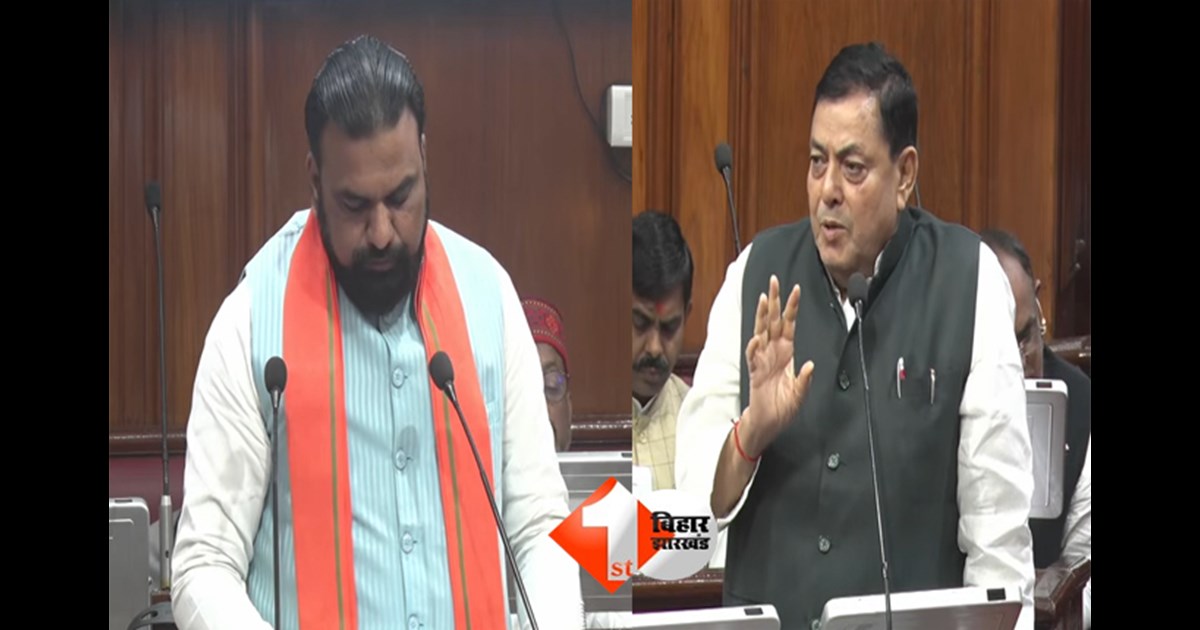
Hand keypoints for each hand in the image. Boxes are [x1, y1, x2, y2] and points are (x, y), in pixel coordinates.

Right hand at [742, 275, 814, 456]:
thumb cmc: (782, 407)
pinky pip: (753, 356)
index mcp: (786, 353)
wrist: (768, 423)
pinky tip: (757, 338)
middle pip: (773, 321)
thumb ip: (805, 379)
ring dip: (763, 316)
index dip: (791, 307)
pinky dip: (754, 347)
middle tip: (774, 280)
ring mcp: (763, 360)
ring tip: (764, 299)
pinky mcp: (755, 372)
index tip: (796, 289)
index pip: (789, 324)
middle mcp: (774, 352)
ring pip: (761, 332)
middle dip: (774, 300)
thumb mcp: (800, 393)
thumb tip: (810, 365)